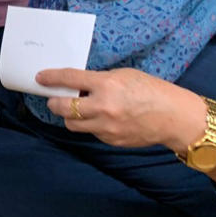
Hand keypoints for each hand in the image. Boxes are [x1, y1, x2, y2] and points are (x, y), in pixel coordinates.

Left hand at [40, 67, 206, 151]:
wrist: (175, 117)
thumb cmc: (152, 90)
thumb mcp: (123, 75)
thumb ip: (99, 80)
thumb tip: (79, 84)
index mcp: (106, 85)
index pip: (69, 79)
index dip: (51, 78)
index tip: (40, 77)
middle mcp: (103, 107)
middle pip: (63, 108)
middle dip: (54, 102)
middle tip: (54, 98)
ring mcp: (106, 127)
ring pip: (72, 124)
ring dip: (69, 116)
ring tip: (76, 109)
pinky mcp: (111, 140)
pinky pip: (91, 132)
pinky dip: (89, 125)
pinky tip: (99, 118)